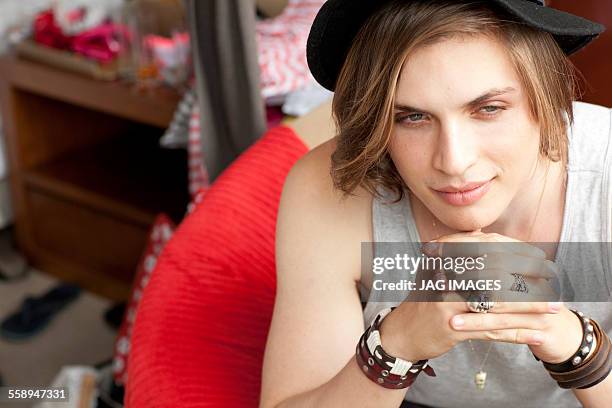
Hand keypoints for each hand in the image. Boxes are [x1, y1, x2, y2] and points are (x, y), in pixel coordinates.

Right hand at [379, 231, 574, 362]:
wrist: (402, 332)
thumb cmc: (425, 300)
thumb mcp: (436, 270)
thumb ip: (458, 251)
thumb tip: (482, 234)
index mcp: (444, 257)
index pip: (488, 247)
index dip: (517, 251)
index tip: (541, 257)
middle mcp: (445, 275)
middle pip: (497, 272)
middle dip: (530, 275)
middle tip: (555, 280)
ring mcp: (447, 301)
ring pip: (499, 302)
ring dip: (532, 306)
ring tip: (556, 307)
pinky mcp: (451, 327)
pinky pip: (492, 330)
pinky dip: (518, 333)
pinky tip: (538, 333)